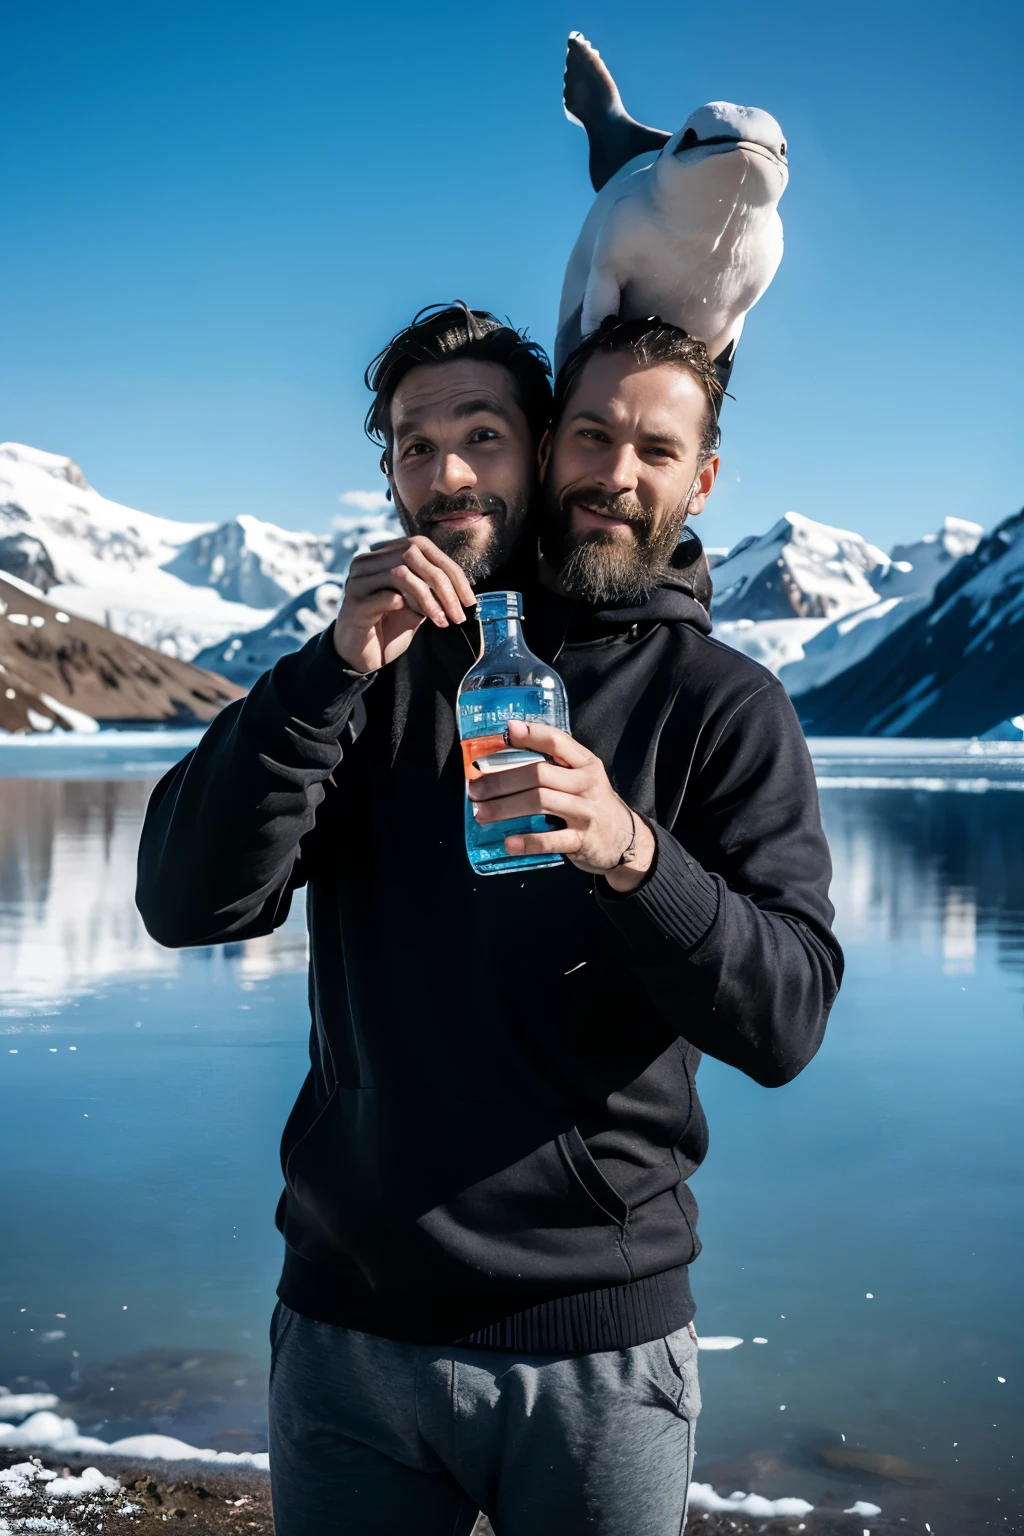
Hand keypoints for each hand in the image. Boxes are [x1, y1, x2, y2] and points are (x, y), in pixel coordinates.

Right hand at [333, 535, 476, 672]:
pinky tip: (423, 621)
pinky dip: (408, 606)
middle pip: (412, 554)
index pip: (421, 546)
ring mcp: (357, 582)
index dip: (451, 570)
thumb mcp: (416, 604)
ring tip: (443, 621)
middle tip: (459, 613)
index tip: (469, 599)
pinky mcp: (354, 605)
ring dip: (429, 599)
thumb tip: (461, 585)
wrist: (361, 658)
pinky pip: (385, 597)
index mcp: (382, 555)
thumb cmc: (388, 628)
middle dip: (444, 585)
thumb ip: (431, 587)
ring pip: (400, 573)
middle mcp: (367, 563)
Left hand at [466, 719, 655, 889]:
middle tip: (475, 789)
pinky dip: (527, 841)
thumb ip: (555, 763)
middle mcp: (587, 784)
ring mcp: (585, 813)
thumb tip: (508, 740)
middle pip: (538, 774)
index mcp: (586, 764)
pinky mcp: (582, 841)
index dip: (531, 735)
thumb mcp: (583, 777)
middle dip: (501, 780)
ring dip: (505, 807)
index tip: (506, 731)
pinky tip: (507, 842)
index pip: (558, 741)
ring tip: (481, 813)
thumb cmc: (592, 804)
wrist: (626, 840)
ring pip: (539, 802)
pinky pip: (551, 840)